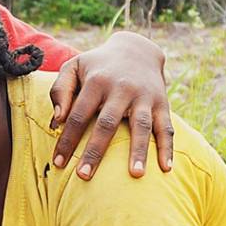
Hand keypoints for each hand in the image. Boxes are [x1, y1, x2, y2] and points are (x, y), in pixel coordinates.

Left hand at [49, 33, 174, 179]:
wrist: (136, 49)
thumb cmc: (97, 66)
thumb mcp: (73, 67)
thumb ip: (60, 90)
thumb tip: (57, 120)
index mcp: (97, 81)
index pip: (78, 115)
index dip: (67, 139)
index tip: (58, 163)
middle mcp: (122, 88)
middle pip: (107, 123)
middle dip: (96, 151)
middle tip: (84, 176)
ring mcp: (144, 96)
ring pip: (141, 126)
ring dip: (139, 150)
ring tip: (136, 175)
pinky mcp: (162, 103)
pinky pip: (166, 127)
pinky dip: (168, 147)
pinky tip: (166, 167)